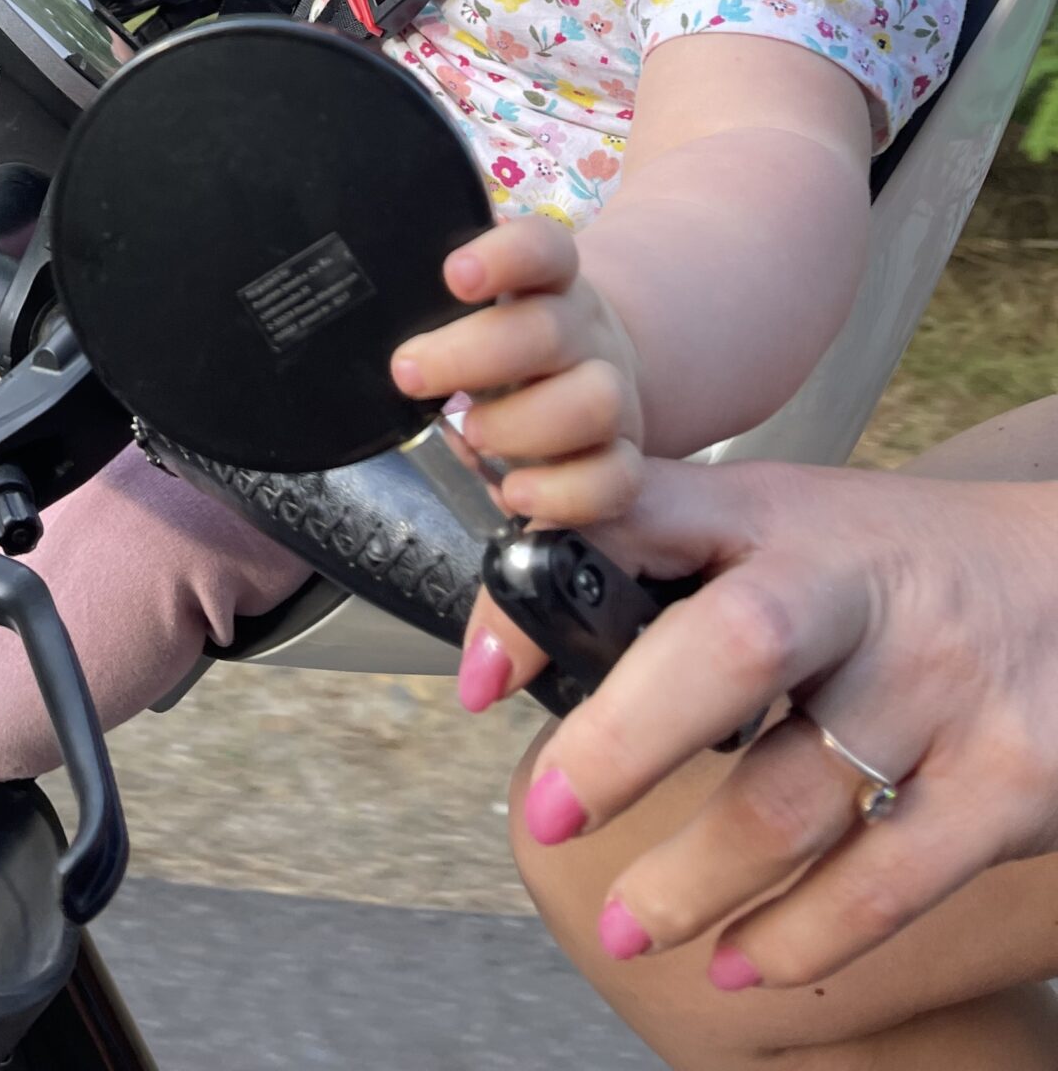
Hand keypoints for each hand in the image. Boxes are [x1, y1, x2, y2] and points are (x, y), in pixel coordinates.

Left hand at [392, 215, 646, 526]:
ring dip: (523, 424)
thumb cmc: (507, 337)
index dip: (507, 255)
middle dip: (474, 355)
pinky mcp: (624, 457)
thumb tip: (360, 293)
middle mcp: (585, 333)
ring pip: (597, 402)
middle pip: (551, 331)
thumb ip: (433, 293)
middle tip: (409, 374)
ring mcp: (613, 395)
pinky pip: (616, 479)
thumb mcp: (477, 306)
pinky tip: (513, 494)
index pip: (545, 248)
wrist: (586, 373)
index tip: (455, 274)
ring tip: (469, 434)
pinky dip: (564, 493)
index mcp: (549, 282)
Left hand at [513, 459, 1057, 988]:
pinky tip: (740, 966)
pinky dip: (802, 938)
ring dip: (693, 880)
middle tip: (546, 813)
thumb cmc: (891, 564)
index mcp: (779, 517)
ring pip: (796, 797)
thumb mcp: (775, 520)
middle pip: (732, 652)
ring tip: (624, 927)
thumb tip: (504, 633)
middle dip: (625, 740)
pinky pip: (888, 880)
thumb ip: (645, 549)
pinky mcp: (1008, 783)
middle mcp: (858, 591)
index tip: (479, 675)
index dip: (552, 586)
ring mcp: (938, 689)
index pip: (644, 522)